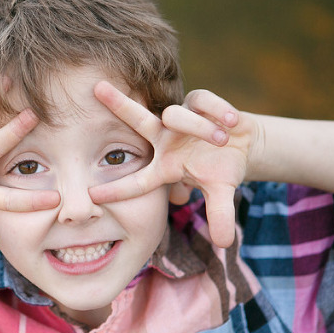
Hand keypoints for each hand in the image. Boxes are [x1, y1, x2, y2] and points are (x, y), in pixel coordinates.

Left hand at [89, 83, 257, 247]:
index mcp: (164, 166)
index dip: (117, 189)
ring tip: (223, 140)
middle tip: (96, 89)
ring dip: (201, 129)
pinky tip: (230, 121)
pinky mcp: (198, 101)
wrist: (241, 144)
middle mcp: (165, 139)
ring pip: (177, 116)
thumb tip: (224, 243)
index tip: (91, 196)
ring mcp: (180, 118)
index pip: (137, 180)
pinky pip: (201, 101)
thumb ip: (219, 215)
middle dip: (118, 104)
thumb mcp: (221, 193)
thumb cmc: (221, 169)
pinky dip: (216, 110)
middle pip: (138, 121)